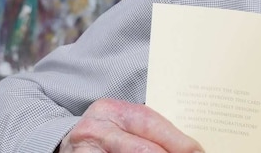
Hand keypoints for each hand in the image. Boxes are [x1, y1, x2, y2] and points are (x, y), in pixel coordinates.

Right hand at [59, 98, 203, 152]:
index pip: (151, 123)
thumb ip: (147, 131)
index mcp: (112, 110)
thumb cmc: (103, 136)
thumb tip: (188, 145)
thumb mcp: (121, 125)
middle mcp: (96, 128)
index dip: (178, 140)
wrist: (62, 147)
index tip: (198, 151)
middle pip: (142, 148)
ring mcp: (84, 150)